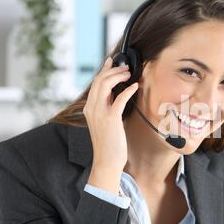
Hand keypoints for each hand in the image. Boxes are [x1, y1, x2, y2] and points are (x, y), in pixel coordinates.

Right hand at [83, 57, 138, 193]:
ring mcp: (100, 113)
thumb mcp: (105, 122)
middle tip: (125, 67)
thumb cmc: (108, 144)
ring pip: (106, 85)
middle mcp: (92, 108)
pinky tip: (134, 86)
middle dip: (113, 70)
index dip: (104, 70)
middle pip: (100, 80)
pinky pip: (119, 99)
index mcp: (89, 108)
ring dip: (118, 76)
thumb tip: (115, 95)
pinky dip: (127, 90)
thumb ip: (107, 108)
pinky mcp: (111, 119)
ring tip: (129, 74)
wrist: (106, 161)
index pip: (95, 83)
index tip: (111, 61)